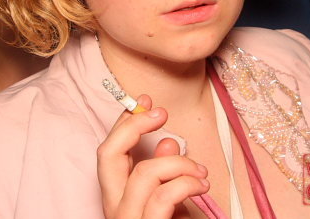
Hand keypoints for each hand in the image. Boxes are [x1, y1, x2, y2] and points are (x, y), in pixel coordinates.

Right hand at [97, 94, 209, 217]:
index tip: (144, 102)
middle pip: (108, 154)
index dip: (125, 122)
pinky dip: (185, 184)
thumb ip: (164, 172)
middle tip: (161, 113)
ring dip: (178, 163)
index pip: (110, 151)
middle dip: (134, 125)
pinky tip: (201, 186)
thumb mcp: (169, 198)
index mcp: (116, 195)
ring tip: (200, 172)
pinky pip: (163, 196)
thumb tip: (168, 142)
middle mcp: (114, 207)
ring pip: (144, 172)